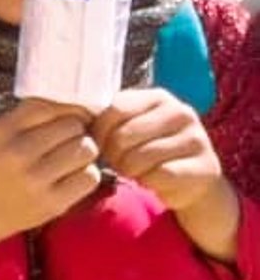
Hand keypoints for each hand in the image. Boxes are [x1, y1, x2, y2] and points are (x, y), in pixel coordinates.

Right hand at [0, 98, 102, 242]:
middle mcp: (16, 153)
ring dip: (84, 152)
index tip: (70, 117)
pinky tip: (71, 177)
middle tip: (67, 142)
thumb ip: (27, 117)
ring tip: (70, 159)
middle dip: (76, 132)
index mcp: (1, 132)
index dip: (67, 109)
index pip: (48, 106)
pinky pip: (90, 177)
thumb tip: (74, 104)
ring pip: (86, 149)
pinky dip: (86, 175)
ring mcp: (35, 180)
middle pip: (72, 126)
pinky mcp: (51, 203)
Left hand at [92, 88, 240, 259]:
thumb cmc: (148, 150)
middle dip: (112, 154)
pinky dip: (149, 182)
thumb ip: (108, 119)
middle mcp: (181, 112)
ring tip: (135, 171)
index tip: (100, 144)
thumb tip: (76, 120)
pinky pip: (160, 176)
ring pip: (139, 158)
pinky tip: (152, 181)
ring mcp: (196, 139)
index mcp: (158, 97)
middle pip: (124, 135)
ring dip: (129, 171)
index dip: (99, 131)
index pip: (115, 109)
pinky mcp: (204, 166)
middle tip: (117, 162)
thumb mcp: (130, 128)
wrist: (191, 179)